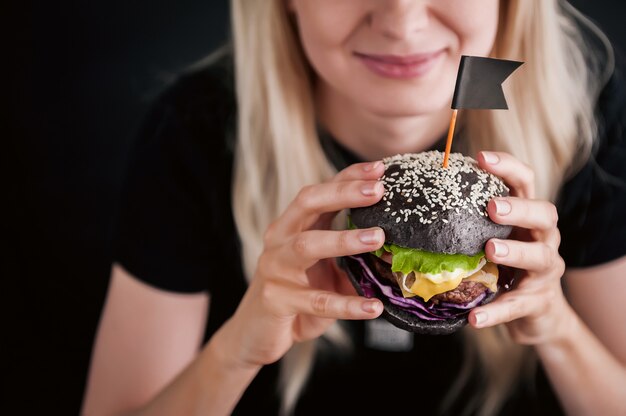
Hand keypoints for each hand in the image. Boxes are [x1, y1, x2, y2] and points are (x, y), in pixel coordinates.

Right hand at [220, 161, 385, 367]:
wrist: (255, 333)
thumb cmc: (296, 293)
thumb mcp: (323, 268)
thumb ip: (350, 255)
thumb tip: (398, 249)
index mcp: (292, 226)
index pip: (320, 192)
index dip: (347, 177)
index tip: (379, 168)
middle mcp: (280, 240)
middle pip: (307, 204)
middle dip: (343, 193)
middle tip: (378, 191)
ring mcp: (275, 269)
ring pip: (307, 246)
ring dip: (343, 240)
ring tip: (378, 238)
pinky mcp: (276, 301)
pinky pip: (316, 302)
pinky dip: (347, 304)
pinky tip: (374, 307)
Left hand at [468, 151, 568, 344]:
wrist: (536, 313)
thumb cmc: (502, 266)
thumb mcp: (487, 238)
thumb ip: (466, 220)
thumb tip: (410, 200)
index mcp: (527, 216)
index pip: (525, 182)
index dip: (507, 166)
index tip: (481, 156)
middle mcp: (542, 238)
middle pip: (544, 214)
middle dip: (519, 208)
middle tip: (492, 206)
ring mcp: (545, 271)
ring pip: (538, 256)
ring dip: (514, 251)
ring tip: (490, 249)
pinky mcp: (538, 302)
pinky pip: (518, 306)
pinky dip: (496, 312)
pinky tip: (475, 319)